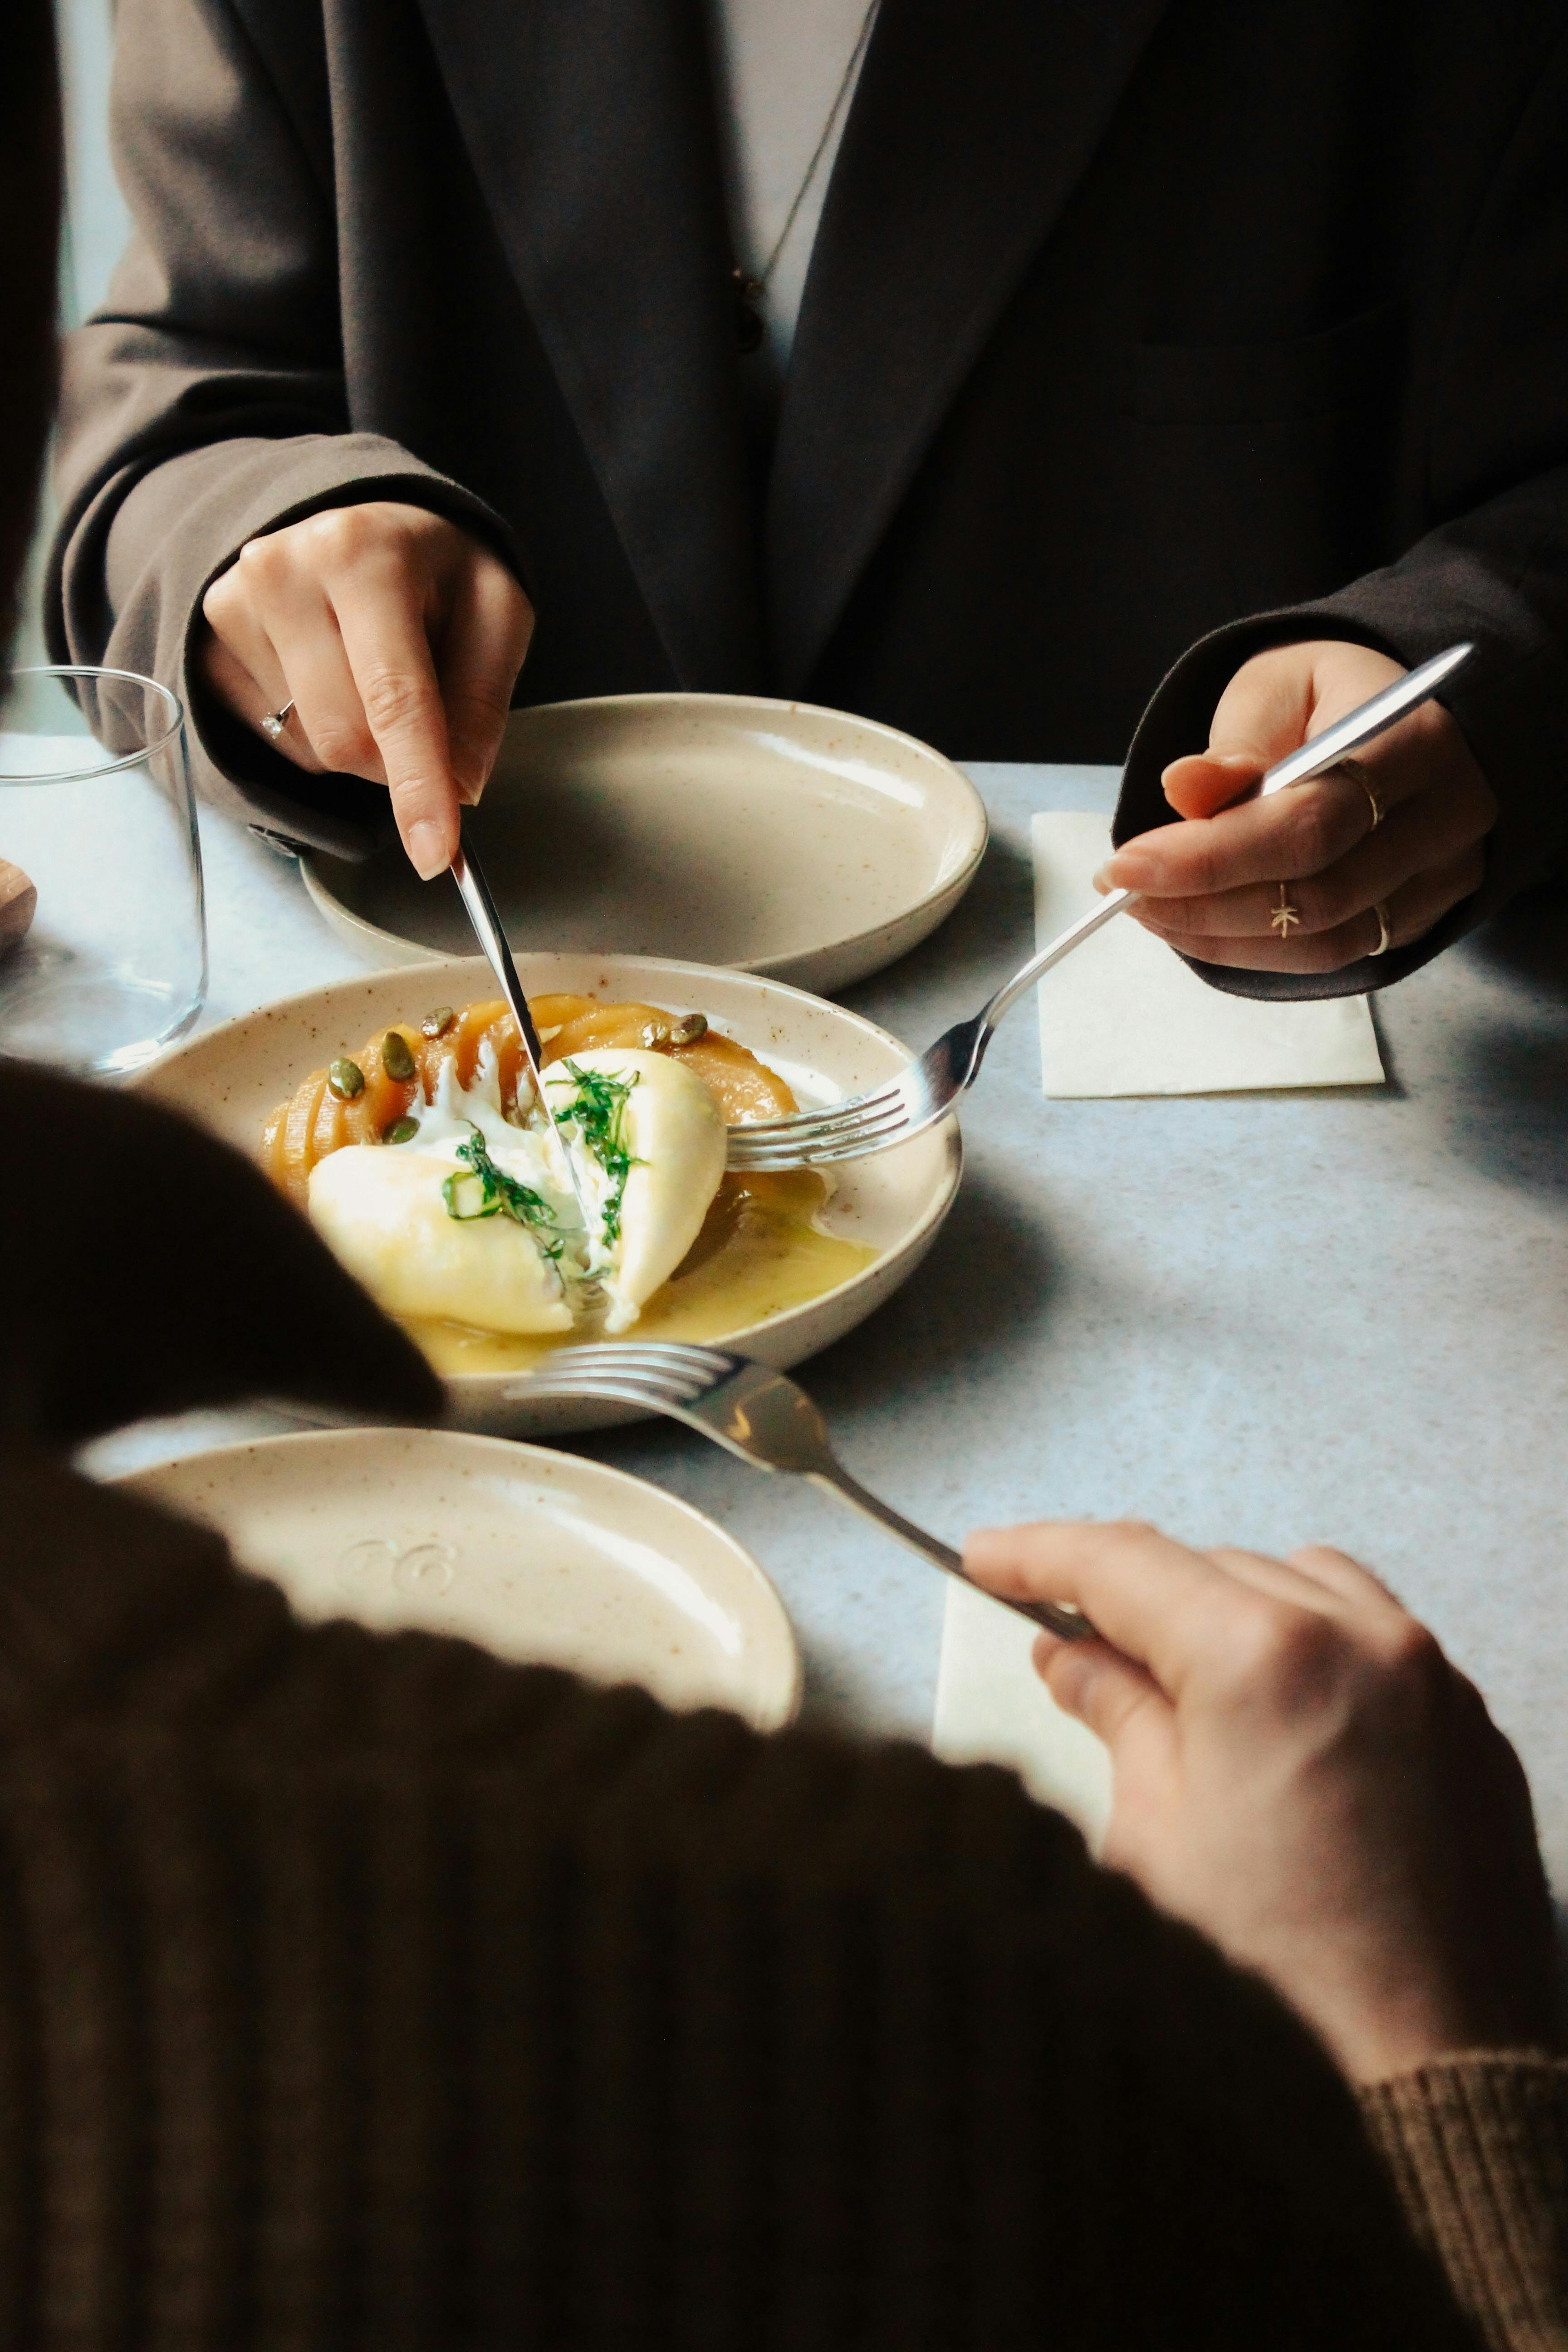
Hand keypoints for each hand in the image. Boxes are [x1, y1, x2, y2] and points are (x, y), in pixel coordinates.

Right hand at [199, 502, 533, 878]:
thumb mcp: (495, 613)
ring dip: (361, 744)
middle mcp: (283, 572)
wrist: (360, 528)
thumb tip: (460, 786)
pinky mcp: (210, 646)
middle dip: (399, 760)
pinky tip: (331, 678)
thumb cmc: (435, 574)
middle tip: (424, 713)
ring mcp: (233, 608)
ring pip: (313, 749)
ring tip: (372, 671)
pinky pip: (279, 743)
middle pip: (349, 739)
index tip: (435, 855)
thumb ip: (484, 699)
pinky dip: (320, 733)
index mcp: (365, 555)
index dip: (418, 785)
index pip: (395, 696)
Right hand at [963, 1519, 1560, 2081]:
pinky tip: (1269, 1715)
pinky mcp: (1470, 1729)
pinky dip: (1309, 1649)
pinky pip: (1376, 1640)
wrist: (1431, 2084)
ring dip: (1226, 1612)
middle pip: (1211, 1568)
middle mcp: (1362, 1642)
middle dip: (1133, 1599)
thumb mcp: (1151, 1841)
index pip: (1125, 1564)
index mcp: (1266, 1660)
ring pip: (1300, 1585)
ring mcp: (1431, 1681)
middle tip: (1065, 1642)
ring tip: (1174, 1679)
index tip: (989, 1559)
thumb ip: (1114, 1718)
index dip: (1041, 1554)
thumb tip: (1075, 1658)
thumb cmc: (1285, 1988)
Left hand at [1098, 640, 1496, 971]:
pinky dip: (1252, 950)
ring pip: (1325, 940)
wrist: (1391, 717)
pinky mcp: (1422, 914)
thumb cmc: (1326, 697)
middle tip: (1125, 892)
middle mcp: (1447, 815)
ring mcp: (1443, 875)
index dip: (1209, 859)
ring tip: (1152, 910)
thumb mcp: (1274, 690)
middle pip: (1319, 895)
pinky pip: (1331, 956)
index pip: (1309, 823)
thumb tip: (1182, 787)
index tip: (1125, 866)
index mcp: (1416, 739)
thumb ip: (1235, 746)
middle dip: (1203, 904)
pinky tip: (1198, 925)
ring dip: (1220, 937)